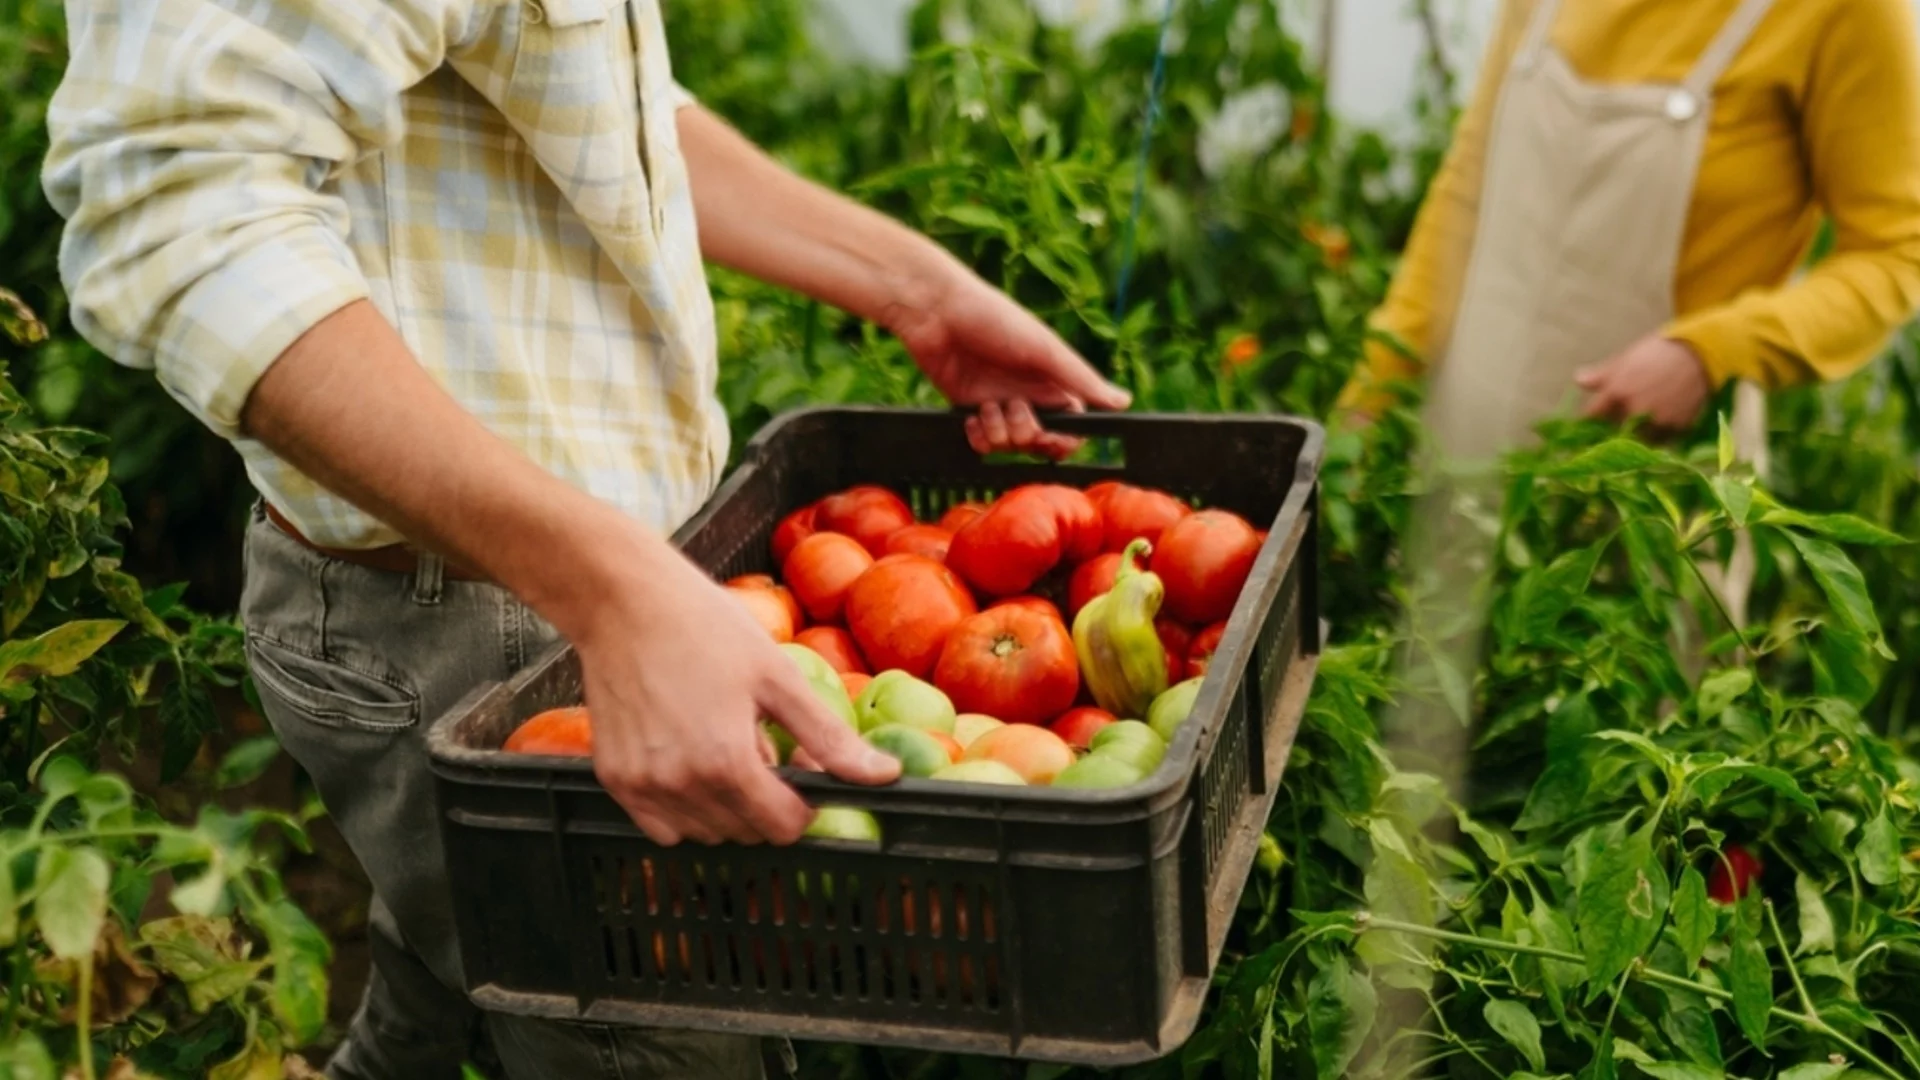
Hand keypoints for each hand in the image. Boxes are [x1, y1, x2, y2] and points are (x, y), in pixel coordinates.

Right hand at [573, 534, 900, 845]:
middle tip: (760, 746)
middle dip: (765, 802)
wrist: (623, 601)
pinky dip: (682, 810)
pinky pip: (660, 826)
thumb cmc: (704, 627)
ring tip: (721, 747)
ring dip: (725, 808)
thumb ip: (829, 736)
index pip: (782, 827)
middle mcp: (681, 784)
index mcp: (728, 761)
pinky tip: (688, 762)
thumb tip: (885, 775)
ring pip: (704, 834)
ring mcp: (643, 786)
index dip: (803, 805)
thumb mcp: (778, 676)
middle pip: (745, 834)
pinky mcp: (615, 778)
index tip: (800, 771)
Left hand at [883, 263, 1131, 457]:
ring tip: (986, 405)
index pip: (1072, 425)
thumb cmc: (994, 319)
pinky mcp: (969, 410)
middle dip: (1027, 434)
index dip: (1063, 438)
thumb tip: (1124, 402)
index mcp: (1052, 380)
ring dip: (999, 431)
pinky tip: (971, 416)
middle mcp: (1028, 394)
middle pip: (1040, 441)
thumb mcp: (1044, 348)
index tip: (1050, 435)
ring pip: (1010, 445)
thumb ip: (1082, 379)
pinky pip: (982, 444)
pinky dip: (978, 436)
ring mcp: (999, 403)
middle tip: (1014, 410)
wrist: (936, 313)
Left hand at [1575, 336, 1712, 431]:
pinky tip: (1658, 424)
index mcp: (1617, 391)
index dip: (1589, 420)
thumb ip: (1600, 375)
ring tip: (1640, 425)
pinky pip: (1661, 440)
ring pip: (1637, 439)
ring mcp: (1657, 421)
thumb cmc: (1657, 353)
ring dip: (1635, 435)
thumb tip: (1578, 381)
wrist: (1699, 353)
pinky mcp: (1678, 427)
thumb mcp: (1625, 359)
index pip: (1591, 417)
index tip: (1590, 422)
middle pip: (1613, 432)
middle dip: (1612, 429)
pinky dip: (1657, 436)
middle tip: (1616, 424)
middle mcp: (1635, 410)